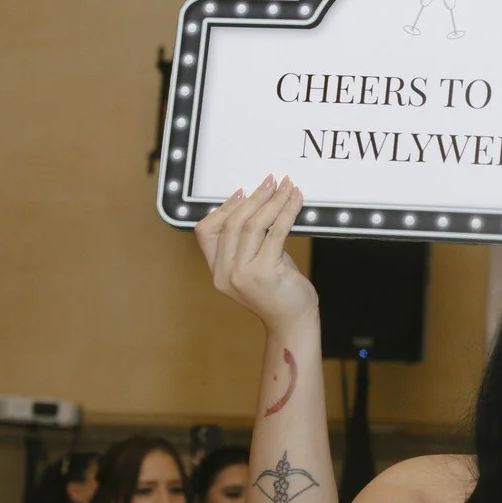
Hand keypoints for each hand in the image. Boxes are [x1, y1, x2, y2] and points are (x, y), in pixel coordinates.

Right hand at [196, 178, 315, 328]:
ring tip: (287, 186)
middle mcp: (225, 273)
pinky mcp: (265, 273)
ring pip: (253, 225)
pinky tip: (295, 201)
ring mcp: (242, 275)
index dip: (223, 207)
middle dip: (254, 198)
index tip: (242, 191)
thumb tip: (257, 203)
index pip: (205, 232)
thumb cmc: (278, 291)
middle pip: (232, 223)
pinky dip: (287, 212)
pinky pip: (276, 233)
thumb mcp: (256, 264)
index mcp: (217, 271)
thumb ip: (250, 241)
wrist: (293, 322)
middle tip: (271, 180)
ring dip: (272, 201)